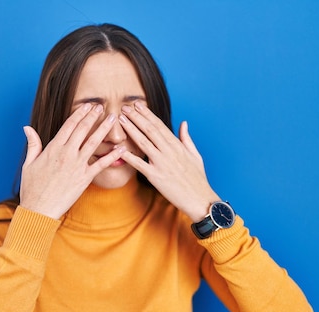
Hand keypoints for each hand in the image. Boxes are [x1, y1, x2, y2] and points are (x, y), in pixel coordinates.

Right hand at [20, 103, 125, 218]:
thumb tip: (27, 127)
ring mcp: (76, 166)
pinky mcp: (84, 178)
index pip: (69, 125)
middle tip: (102, 106)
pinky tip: (121, 148)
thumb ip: (33, 144)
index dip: (79, 113)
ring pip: (93, 142)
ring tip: (113, 118)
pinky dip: (112, 156)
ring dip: (104, 129)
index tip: (88, 105)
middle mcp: (66, 154)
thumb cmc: (32, 188)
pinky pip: (100, 164)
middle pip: (82, 130)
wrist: (39, 208)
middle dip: (93, 116)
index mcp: (53, 148)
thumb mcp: (29, 163)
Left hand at [118, 102, 219, 221]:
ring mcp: (161, 163)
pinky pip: (139, 164)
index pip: (159, 125)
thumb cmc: (198, 179)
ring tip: (120, 120)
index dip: (147, 114)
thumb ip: (186, 138)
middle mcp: (168, 151)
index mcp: (177, 145)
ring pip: (143, 142)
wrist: (200, 199)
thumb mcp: (195, 155)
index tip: (137, 105)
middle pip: (149, 130)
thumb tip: (183, 123)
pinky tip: (119, 149)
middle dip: (136, 117)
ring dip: (131, 130)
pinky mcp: (155, 177)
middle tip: (124, 107)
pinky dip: (129, 156)